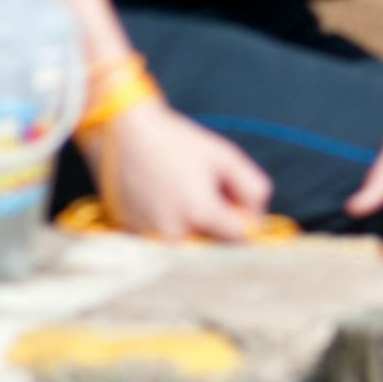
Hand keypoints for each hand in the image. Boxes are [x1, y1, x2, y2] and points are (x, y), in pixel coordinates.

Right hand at [92, 101, 272, 245]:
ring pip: (189, 247)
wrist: (124, 134)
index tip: (234, 200)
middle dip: (220, 227)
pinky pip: (165, 243)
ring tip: (183, 196)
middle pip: (214, 247)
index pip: (239, 237)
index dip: (244, 219)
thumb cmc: (178, 143)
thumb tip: (258, 223)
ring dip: (195, 229)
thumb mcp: (227, 157)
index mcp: (200, 213)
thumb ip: (254, 191)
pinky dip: (172, 229)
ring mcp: (149, 237)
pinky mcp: (131, 236)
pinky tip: (164, 201)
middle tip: (207, 195)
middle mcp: (172, 233)